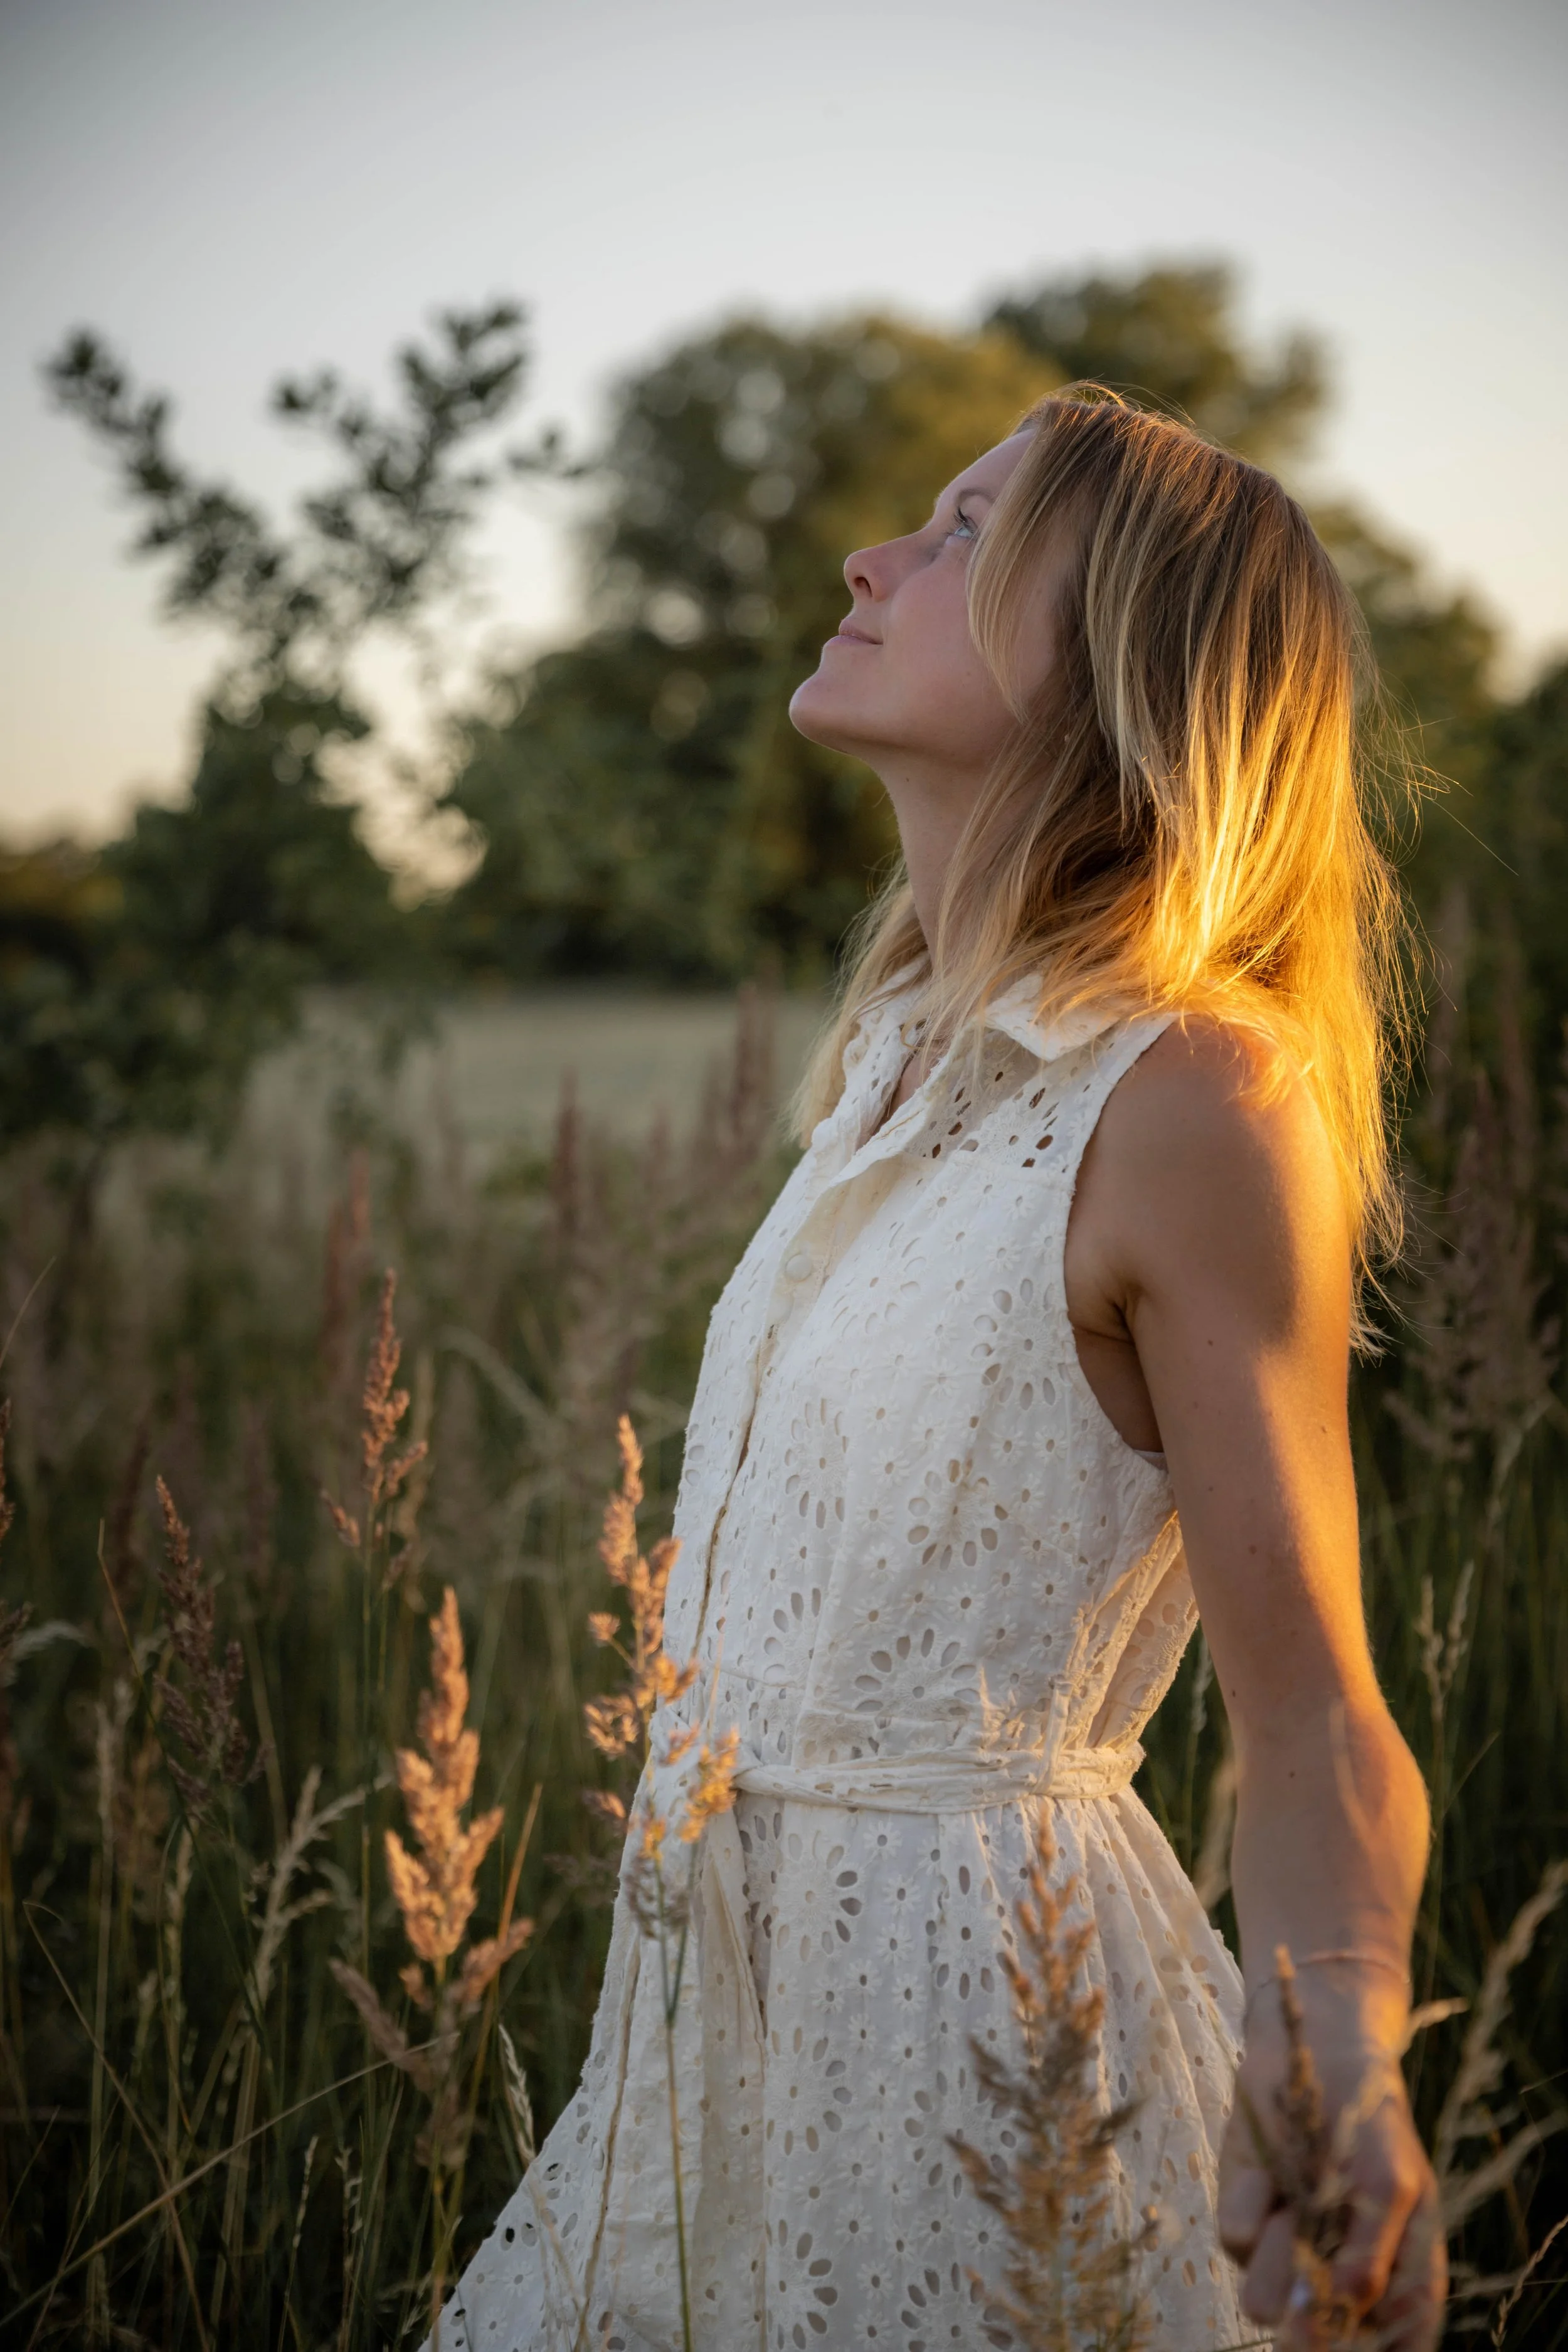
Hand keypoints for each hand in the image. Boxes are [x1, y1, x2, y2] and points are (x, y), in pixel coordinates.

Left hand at [1217, 2000, 1445, 2348]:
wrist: (1318, 2054)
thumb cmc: (1372, 2125)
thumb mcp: (1390, 2186)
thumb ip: (1370, 2256)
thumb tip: (1339, 2309)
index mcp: (1389, 2294)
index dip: (1358, 2350)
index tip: (1349, 2321)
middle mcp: (1329, 2288)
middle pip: (1309, 2345)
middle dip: (1310, 2313)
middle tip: (1317, 2258)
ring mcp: (1282, 2260)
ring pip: (1262, 2298)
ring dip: (1282, 2248)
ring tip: (1304, 2193)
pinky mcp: (1240, 2221)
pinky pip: (1234, 2236)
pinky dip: (1251, 2199)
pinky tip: (1269, 2170)